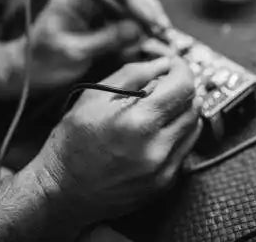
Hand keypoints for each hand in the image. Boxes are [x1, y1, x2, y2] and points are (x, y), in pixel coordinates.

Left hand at [6, 0, 170, 90]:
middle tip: (162, 28)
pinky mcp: (102, 24)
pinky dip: (140, 30)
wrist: (27, 72)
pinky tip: (149, 41)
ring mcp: (96, 10)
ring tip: (160, 36)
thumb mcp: (73, 52)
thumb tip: (137, 30)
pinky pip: (127, 21)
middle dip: (146, 8)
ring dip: (147, 19)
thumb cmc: (42, 60)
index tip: (148, 16)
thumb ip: (105, 39)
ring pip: (129, 6)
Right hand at [25, 57, 200, 225]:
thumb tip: (163, 63)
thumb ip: (132, 74)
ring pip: (194, 128)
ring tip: (159, 109)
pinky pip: (185, 150)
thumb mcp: (93, 97)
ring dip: (183, 112)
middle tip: (165, 85)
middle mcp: (156, 147)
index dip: (182, 69)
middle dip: (182, 90)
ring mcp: (163, 169)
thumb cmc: (71, 143)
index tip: (174, 66)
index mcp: (138, 121)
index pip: (183, 86)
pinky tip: (156, 132)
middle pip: (193, 106)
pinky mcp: (164, 183)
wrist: (61, 192)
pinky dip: (177, 134)